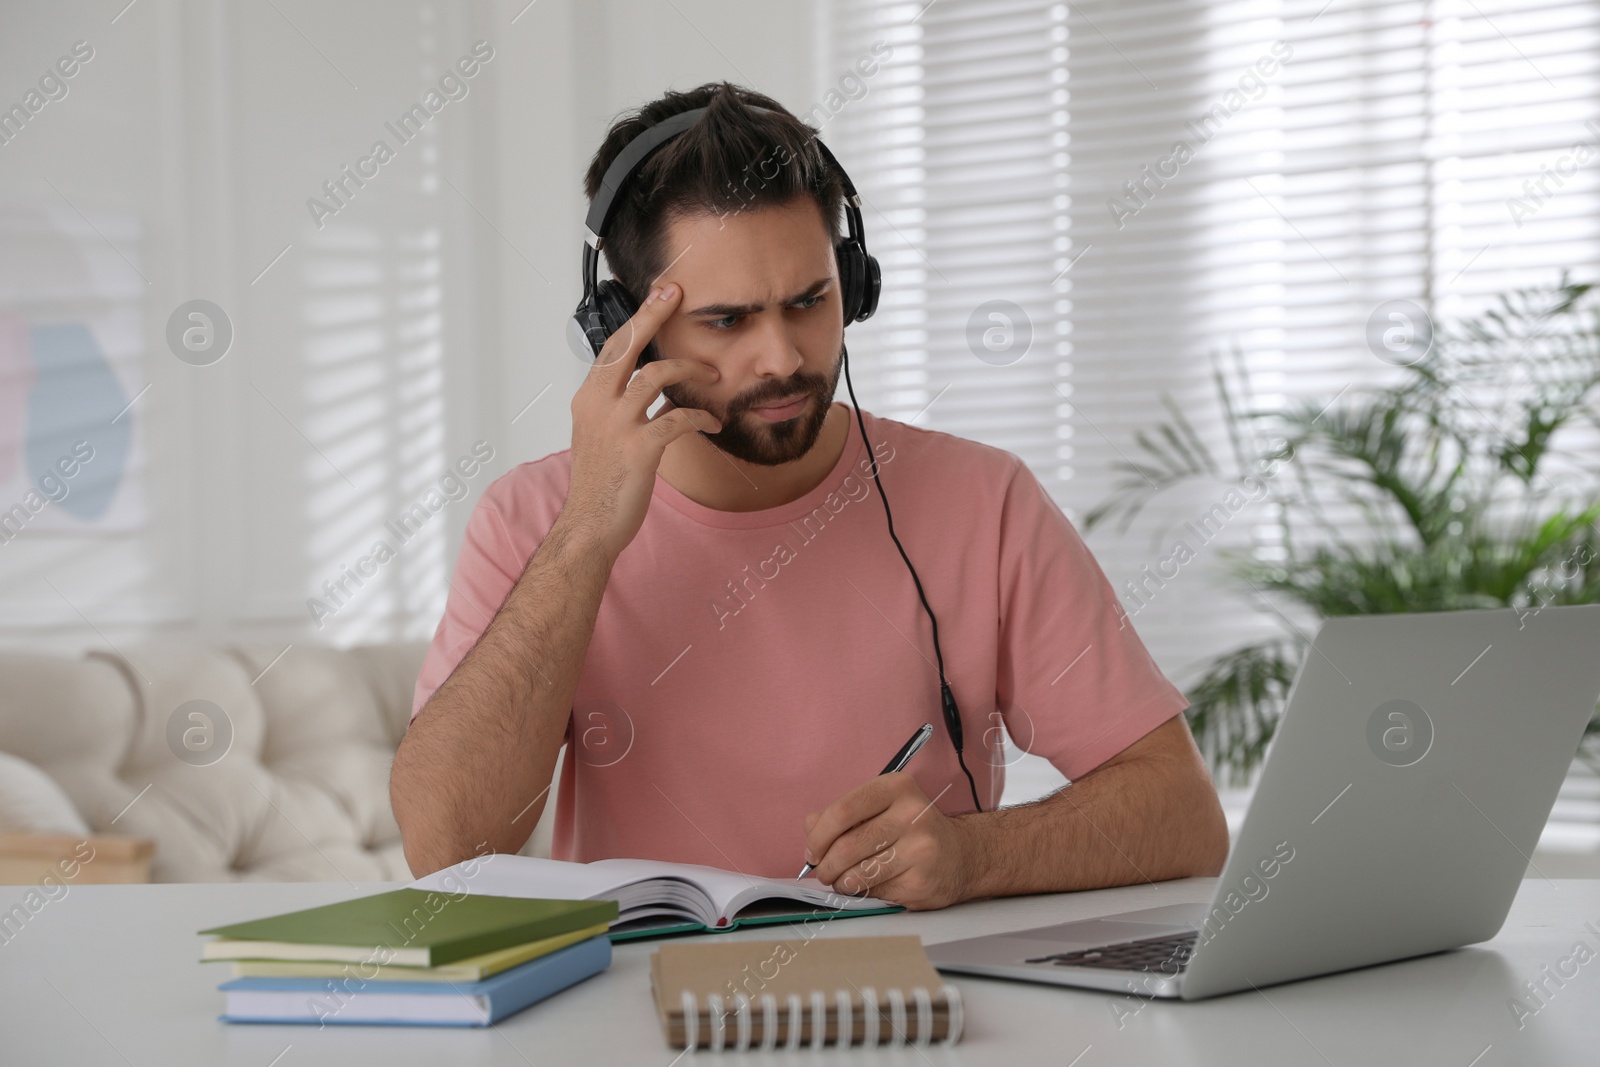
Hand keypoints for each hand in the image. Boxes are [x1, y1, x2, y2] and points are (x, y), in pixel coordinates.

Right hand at [561, 283, 720, 562]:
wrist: (589, 526)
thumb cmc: (599, 484)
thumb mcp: (600, 436)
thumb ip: (620, 409)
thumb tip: (652, 392)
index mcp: (588, 398)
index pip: (614, 346)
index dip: (639, 318)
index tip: (660, 293)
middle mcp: (597, 404)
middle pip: (627, 344)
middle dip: (654, 314)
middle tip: (677, 294)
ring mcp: (616, 425)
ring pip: (657, 375)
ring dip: (692, 371)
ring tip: (714, 377)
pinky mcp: (639, 448)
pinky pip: (678, 418)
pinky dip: (701, 417)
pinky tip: (714, 423)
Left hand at [801, 772, 979, 910]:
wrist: (961, 855)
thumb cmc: (911, 829)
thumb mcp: (880, 807)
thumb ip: (841, 815)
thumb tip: (811, 830)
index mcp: (896, 788)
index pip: (842, 811)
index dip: (818, 835)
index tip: (813, 849)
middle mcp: (912, 814)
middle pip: (847, 846)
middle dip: (826, 865)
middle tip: (824, 871)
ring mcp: (920, 849)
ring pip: (857, 874)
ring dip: (840, 883)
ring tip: (843, 880)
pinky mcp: (921, 881)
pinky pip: (875, 893)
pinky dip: (863, 893)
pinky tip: (871, 885)